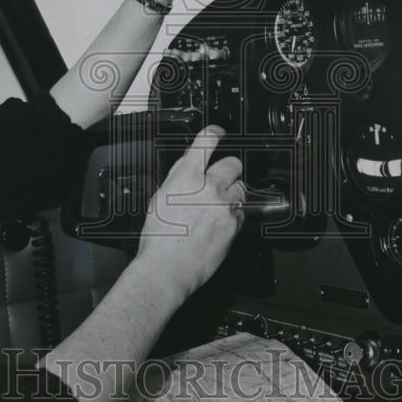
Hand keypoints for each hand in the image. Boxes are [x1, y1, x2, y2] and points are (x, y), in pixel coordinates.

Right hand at [134, 125, 245, 307]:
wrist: (167, 268)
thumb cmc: (158, 238)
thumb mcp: (159, 198)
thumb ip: (178, 176)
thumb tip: (188, 163)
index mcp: (186, 177)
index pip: (206, 142)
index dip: (214, 133)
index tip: (218, 132)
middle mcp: (208, 188)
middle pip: (233, 163)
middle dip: (227, 169)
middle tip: (219, 180)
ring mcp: (224, 206)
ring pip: (241, 188)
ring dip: (232, 193)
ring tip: (217, 206)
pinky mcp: (235, 224)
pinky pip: (242, 211)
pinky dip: (234, 214)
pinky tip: (219, 223)